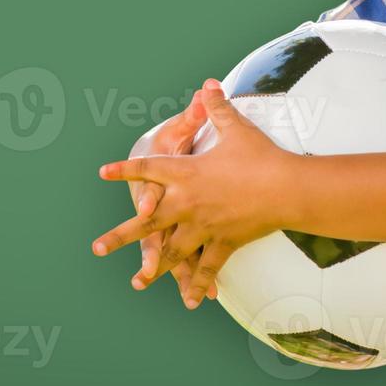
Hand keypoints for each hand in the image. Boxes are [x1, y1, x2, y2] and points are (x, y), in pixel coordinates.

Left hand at [93, 79, 294, 308]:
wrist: (287, 188)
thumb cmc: (260, 156)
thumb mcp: (235, 128)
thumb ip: (215, 108)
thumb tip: (207, 84)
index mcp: (185, 173)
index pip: (147, 169)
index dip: (125, 170)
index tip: (104, 173)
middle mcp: (187, 203)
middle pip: (145, 222)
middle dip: (120, 236)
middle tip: (97, 248)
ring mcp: (203, 227)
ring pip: (171, 251)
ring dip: (153, 268)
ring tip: (136, 282)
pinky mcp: (224, 243)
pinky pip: (207, 267)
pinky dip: (200, 284)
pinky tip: (192, 302)